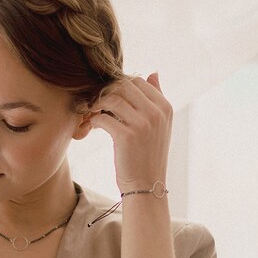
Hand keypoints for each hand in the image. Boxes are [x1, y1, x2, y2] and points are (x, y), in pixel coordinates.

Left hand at [86, 72, 172, 193]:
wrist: (146, 185)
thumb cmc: (148, 153)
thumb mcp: (159, 124)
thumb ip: (156, 97)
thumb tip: (153, 72)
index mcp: (165, 107)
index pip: (138, 81)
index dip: (119, 86)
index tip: (108, 96)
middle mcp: (156, 113)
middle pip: (123, 86)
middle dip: (106, 92)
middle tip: (96, 103)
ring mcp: (142, 124)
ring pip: (110, 99)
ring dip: (97, 105)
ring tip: (92, 114)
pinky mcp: (126, 137)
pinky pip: (102, 118)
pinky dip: (93, 120)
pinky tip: (92, 127)